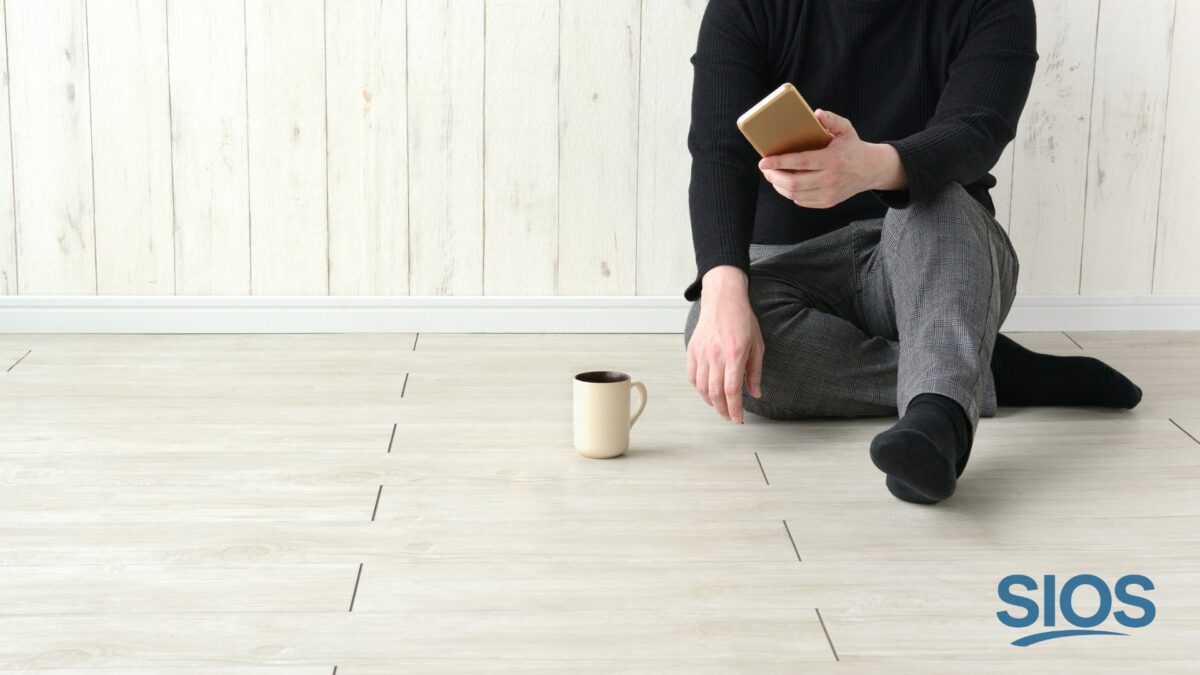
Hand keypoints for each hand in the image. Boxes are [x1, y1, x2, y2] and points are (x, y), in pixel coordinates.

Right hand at [686, 266, 764, 423]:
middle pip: (716, 393)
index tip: (738, 419)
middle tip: (730, 417)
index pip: (732, 390)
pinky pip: (692, 376)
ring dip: (711, 402)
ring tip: (720, 407)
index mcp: (735, 354)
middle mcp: (716, 356)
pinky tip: (707, 392)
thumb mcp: (757, 345)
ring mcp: (701, 353)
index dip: (734, 409)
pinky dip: (699, 388)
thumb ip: (755, 371)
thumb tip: (755, 393)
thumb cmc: (742, 319)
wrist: (722, 299)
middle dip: (723, 410)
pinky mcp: (692, 351)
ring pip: (702, 387)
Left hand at [758, 109, 906, 208]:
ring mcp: (829, 193)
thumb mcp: (846, 129)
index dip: (779, 162)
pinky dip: (790, 193)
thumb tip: (816, 113)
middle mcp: (831, 179)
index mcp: (833, 160)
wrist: (871, 170)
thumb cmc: (852, 147)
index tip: (763, 161)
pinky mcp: (828, 202)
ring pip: (794, 194)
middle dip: (774, 176)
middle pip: (793, 183)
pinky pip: (801, 200)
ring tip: (772, 175)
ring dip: (779, 185)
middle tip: (765, 168)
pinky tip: (786, 183)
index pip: (800, 162)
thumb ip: (832, 119)